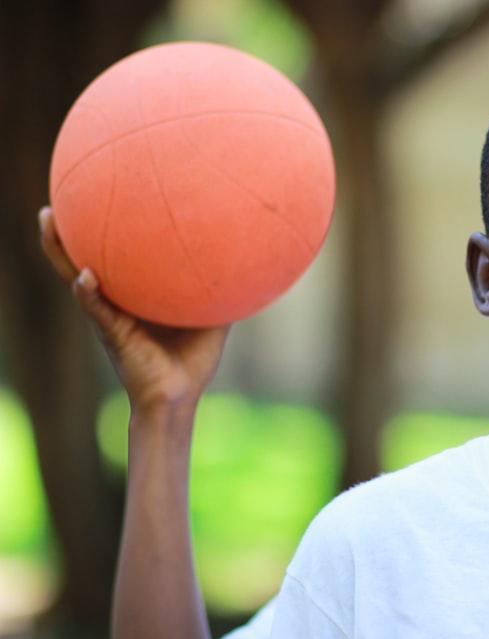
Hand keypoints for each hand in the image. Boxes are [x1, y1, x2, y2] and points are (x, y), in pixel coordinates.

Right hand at [39, 206, 229, 411]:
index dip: (102, 234)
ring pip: (76, 278)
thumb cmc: (194, 361)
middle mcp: (116, 303)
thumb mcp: (213, 319)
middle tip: (54, 205)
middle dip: (65, 235)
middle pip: (83, 261)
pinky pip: (96, 309)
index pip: (114, 260)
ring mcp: (109, 316)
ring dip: (60, 252)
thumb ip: (221, 293)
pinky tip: (85, 277)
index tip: (99, 199)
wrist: (179, 397)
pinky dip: (88, 293)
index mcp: (134, 298)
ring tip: (50, 222)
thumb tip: (246, 263)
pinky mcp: (112, 333)